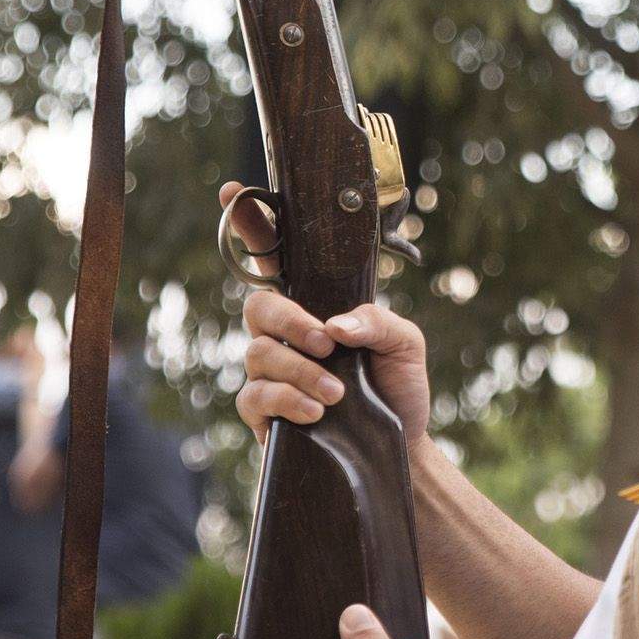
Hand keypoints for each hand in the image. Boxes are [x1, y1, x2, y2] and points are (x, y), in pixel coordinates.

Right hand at [218, 181, 431, 449]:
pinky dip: (286, 399)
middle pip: (258, 306)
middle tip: (326, 343)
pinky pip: (253, 396)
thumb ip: (378, 322)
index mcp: (316, 305)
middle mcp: (285, 334)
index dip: (252, 225)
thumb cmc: (398, 384)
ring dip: (300, 370)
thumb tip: (336, 324)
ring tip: (337, 393)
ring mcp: (270, 372)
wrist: (403, 444)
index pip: (276, 260)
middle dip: (289, 321)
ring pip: (257, 353)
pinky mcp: (263, 413)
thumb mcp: (406, 344)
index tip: (233, 193)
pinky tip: (315, 411)